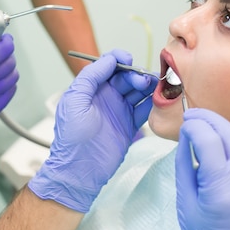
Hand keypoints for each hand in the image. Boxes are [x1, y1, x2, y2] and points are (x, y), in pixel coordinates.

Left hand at [28, 49, 156, 211]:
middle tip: (141, 82)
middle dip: (135, 75)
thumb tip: (108, 60)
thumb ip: (90, 77)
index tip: (128, 60)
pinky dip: (153, 103)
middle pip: (126, 77)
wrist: (80, 170)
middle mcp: (106, 97)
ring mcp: (119, 111)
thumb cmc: (71, 137)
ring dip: (147, 86)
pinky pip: (145, 109)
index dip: (118, 59)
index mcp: (91, 89)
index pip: (108, 66)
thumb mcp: (74, 101)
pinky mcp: (130, 125)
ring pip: (138, 91)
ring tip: (154, 88)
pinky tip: (158, 101)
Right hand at [176, 108, 229, 229]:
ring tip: (202, 129)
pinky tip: (216, 154)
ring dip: (221, 132)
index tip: (185, 122)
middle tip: (193, 115)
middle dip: (210, 119)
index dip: (196, 125)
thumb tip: (188, 137)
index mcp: (221, 188)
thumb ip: (185, 165)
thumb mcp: (185, 202)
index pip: (209, 140)